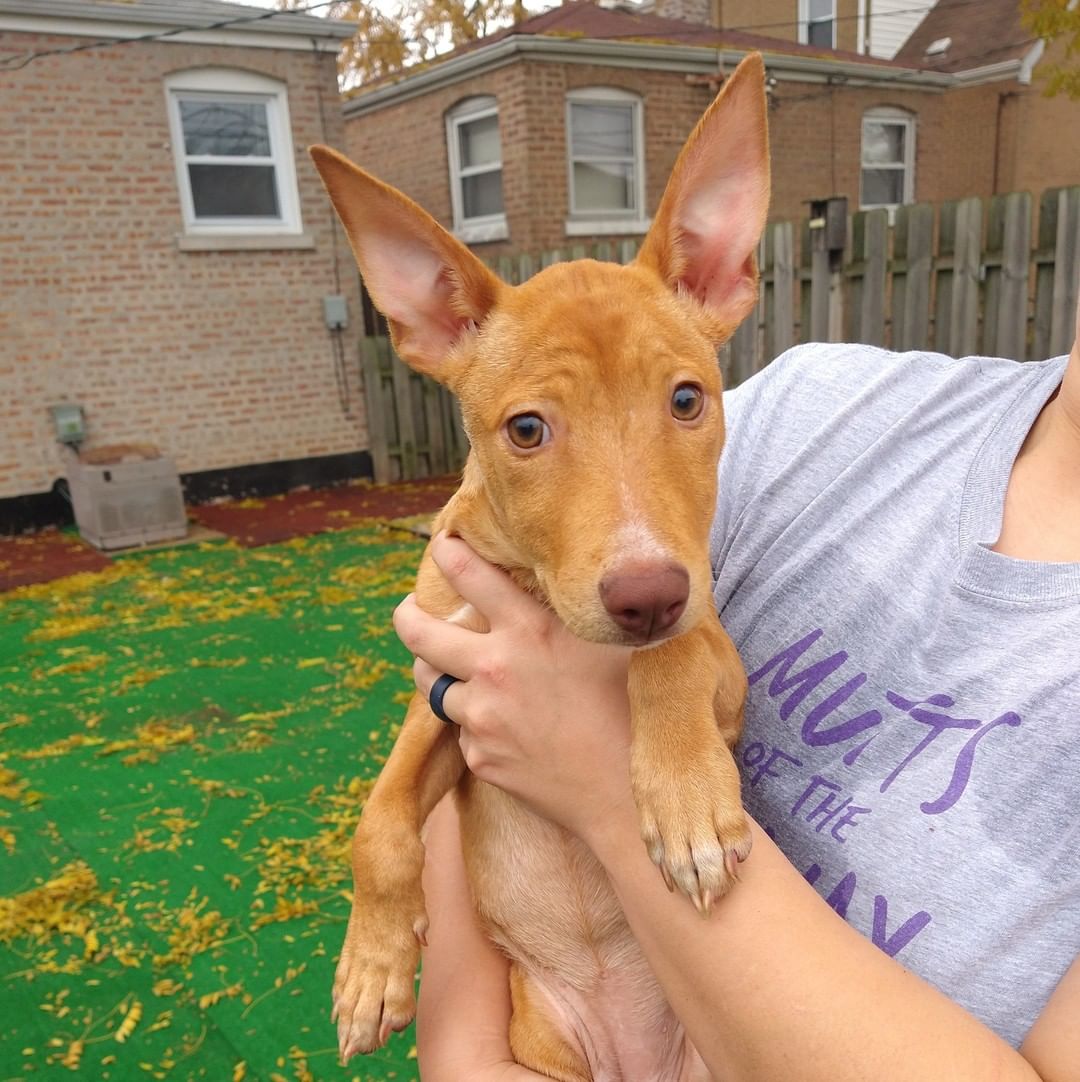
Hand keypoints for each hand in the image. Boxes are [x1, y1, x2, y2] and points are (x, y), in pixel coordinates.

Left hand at [393, 534, 634, 838]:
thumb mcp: (610, 645)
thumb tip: (577, 582)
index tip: (443, 545)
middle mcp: (495, 668)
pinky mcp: (478, 756)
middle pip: (419, 633)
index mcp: (529, 629)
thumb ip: (580, 614)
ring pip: (431, 685)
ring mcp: (481, 716)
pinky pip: (462, 731)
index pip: (470, 574)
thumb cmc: (631, 712)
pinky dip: (475, 724)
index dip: (449, 553)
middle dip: (405, 615)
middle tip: (407, 610)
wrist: (622, 796)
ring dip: (436, 674)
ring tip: (446, 669)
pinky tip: (506, 728)